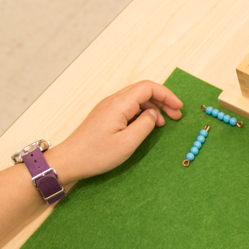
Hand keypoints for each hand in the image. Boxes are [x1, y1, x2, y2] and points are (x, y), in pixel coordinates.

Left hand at [46, 81, 182, 183]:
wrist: (70, 160)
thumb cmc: (96, 154)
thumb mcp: (127, 143)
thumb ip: (145, 125)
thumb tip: (153, 114)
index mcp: (119, 104)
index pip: (148, 87)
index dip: (167, 95)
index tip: (179, 108)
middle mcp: (113, 101)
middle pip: (143, 91)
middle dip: (162, 101)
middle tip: (176, 116)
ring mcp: (108, 107)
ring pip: (136, 99)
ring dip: (153, 108)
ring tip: (163, 124)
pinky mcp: (106, 115)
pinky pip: (128, 107)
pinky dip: (142, 113)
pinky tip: (147, 126)